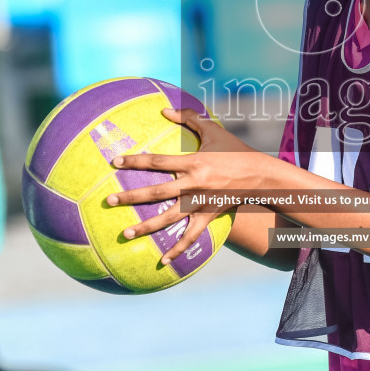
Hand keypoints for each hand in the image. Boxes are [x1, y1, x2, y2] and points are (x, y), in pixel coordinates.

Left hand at [107, 108, 263, 263]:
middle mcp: (194, 184)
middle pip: (157, 193)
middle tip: (109, 201)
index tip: (115, 162)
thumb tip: (164, 109)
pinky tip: (163, 261)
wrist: (260, 175)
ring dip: (146, 227)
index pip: (158, 162)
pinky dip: (178, 249)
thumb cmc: (235, 150)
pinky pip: (191, 236)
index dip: (136, 161)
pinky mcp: (208, 216)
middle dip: (131, 197)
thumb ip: (189, 117)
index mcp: (193, 163)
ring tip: (126, 234)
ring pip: (169, 218)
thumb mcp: (213, 130)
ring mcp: (201, 203)